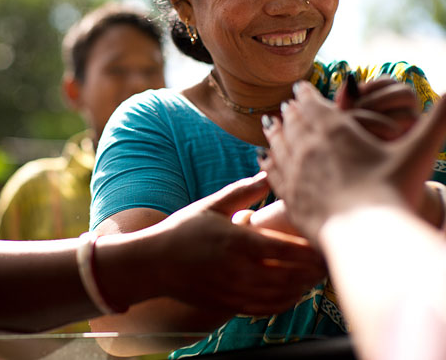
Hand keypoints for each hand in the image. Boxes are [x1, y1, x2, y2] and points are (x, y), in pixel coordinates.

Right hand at [148, 172, 325, 315]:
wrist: (153, 263)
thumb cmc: (181, 230)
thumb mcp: (211, 206)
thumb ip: (242, 192)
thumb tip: (267, 173)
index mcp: (236, 241)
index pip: (284, 249)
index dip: (310, 251)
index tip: (325, 244)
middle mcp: (238, 269)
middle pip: (289, 275)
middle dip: (313, 271)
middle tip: (328, 260)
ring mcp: (233, 290)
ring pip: (280, 295)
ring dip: (303, 287)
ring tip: (316, 277)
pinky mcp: (228, 304)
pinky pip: (265, 308)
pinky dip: (285, 303)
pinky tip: (294, 294)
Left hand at [260, 81, 445, 241]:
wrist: (366, 235)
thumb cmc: (394, 192)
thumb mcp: (418, 151)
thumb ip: (438, 121)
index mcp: (335, 130)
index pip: (314, 105)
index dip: (306, 95)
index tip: (299, 88)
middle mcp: (308, 146)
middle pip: (293, 122)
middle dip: (290, 111)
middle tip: (285, 104)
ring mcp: (294, 171)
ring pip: (278, 144)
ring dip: (274, 131)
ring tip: (270, 123)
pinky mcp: (287, 196)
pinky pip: (271, 172)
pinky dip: (266, 160)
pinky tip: (262, 158)